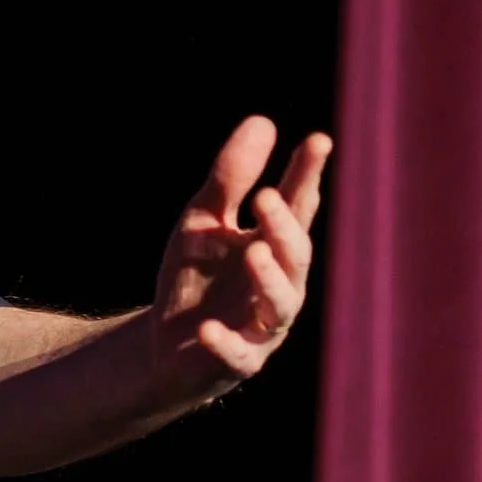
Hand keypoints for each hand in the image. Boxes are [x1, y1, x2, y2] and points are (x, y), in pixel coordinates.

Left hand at [149, 115, 329, 396]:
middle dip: (284, 228)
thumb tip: (264, 120)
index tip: (318, 140)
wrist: (163, 345)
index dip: (308, 176)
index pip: (298, 207)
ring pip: (281, 304)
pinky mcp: (237, 361)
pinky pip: (238, 354)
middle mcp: (280, 284)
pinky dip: (225, 342)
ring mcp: (262, 326)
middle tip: (267, 197)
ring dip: (268, 279)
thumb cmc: (196, 277)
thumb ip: (230, 177)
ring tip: (253, 251)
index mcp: (274, 245)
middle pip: (295, 255)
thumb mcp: (203, 220)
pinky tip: (208, 329)